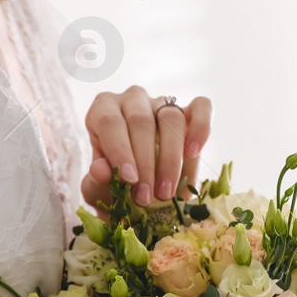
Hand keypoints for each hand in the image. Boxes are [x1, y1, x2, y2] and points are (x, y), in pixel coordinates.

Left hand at [82, 87, 211, 208]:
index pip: (110, 122)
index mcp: (104, 108)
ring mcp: (162, 102)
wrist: (138, 183)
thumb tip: (101, 171)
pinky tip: (194, 153)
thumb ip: (95, 180)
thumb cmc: (114, 179)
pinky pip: (202, 107)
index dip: (120, 151)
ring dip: (171, 159)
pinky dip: (201, 128)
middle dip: (145, 164)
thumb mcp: (97, 184)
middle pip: (141, 121)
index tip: (129, 180)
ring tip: (166, 193)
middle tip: (146, 197)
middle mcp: (133, 99)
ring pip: (172, 118)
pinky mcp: (190, 109)